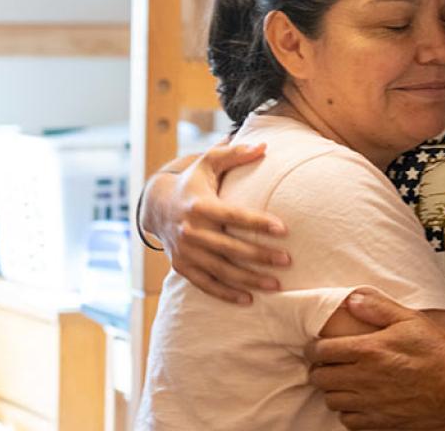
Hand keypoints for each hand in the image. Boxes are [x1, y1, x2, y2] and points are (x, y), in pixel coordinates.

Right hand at [144, 142, 290, 303]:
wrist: (156, 206)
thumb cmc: (193, 182)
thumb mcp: (208, 163)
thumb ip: (235, 153)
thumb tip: (264, 146)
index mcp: (200, 205)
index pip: (234, 216)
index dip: (259, 223)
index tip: (284, 229)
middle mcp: (191, 231)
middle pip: (231, 247)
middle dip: (261, 256)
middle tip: (288, 261)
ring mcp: (186, 252)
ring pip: (222, 270)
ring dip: (250, 279)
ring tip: (276, 284)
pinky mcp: (182, 266)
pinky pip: (207, 284)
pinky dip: (227, 293)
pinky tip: (249, 299)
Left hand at [306, 290, 444, 429]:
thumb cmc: (439, 352)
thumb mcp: (411, 319)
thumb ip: (378, 307)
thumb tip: (351, 299)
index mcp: (368, 351)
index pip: (322, 351)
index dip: (313, 348)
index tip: (316, 346)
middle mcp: (363, 379)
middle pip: (320, 378)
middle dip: (319, 369)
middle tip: (327, 363)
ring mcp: (370, 403)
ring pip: (331, 400)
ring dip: (332, 390)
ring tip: (342, 382)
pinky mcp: (380, 421)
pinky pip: (348, 420)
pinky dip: (347, 411)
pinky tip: (357, 401)